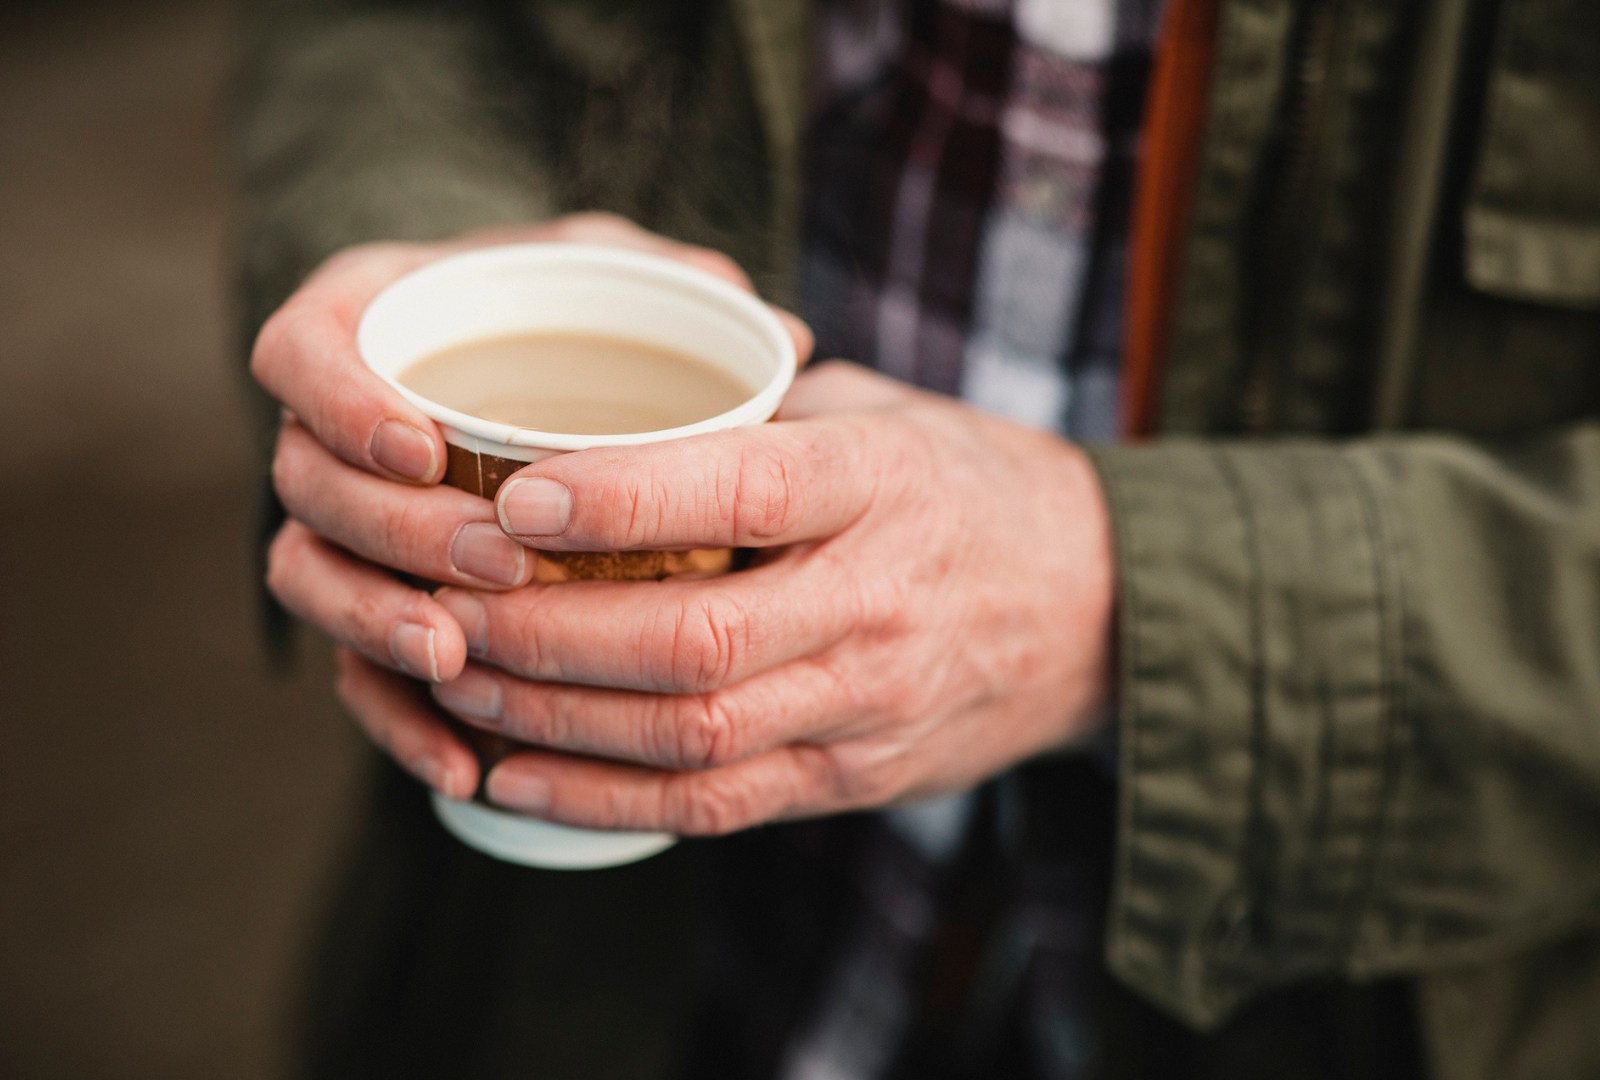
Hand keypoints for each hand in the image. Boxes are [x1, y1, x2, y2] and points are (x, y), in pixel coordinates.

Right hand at [252, 213, 812, 795]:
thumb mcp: (619, 277)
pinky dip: (400, 720)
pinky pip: (354, 672)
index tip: (425, 445)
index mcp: (370, 327)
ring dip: (376, 625)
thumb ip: (674, 285)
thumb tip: (788, 343)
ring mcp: (343, 524)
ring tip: (456, 659)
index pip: (301, 352)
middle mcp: (333, 428)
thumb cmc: (582, 320)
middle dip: (392, 531)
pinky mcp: (370, 606)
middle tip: (494, 561)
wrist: (550, 382)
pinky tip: (460, 767)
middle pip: (308, 484)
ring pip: (312, 578)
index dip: (342, 400)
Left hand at [332, 361, 1117, 831]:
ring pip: (691, 736)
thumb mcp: (884, 413)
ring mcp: (871, 705)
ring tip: (453, 681)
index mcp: (883, 484)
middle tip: (443, 599)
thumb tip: (595, 404)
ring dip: (552, 719)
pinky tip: (509, 776)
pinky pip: (716, 804)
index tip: (512, 494)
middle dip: (544, 630)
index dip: (619, 498)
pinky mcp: (855, 779)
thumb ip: (759, 411)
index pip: (742, 491)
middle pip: (691, 641)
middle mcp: (879, 601)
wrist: (1097, 608)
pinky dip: (601, 799)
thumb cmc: (964, 486)